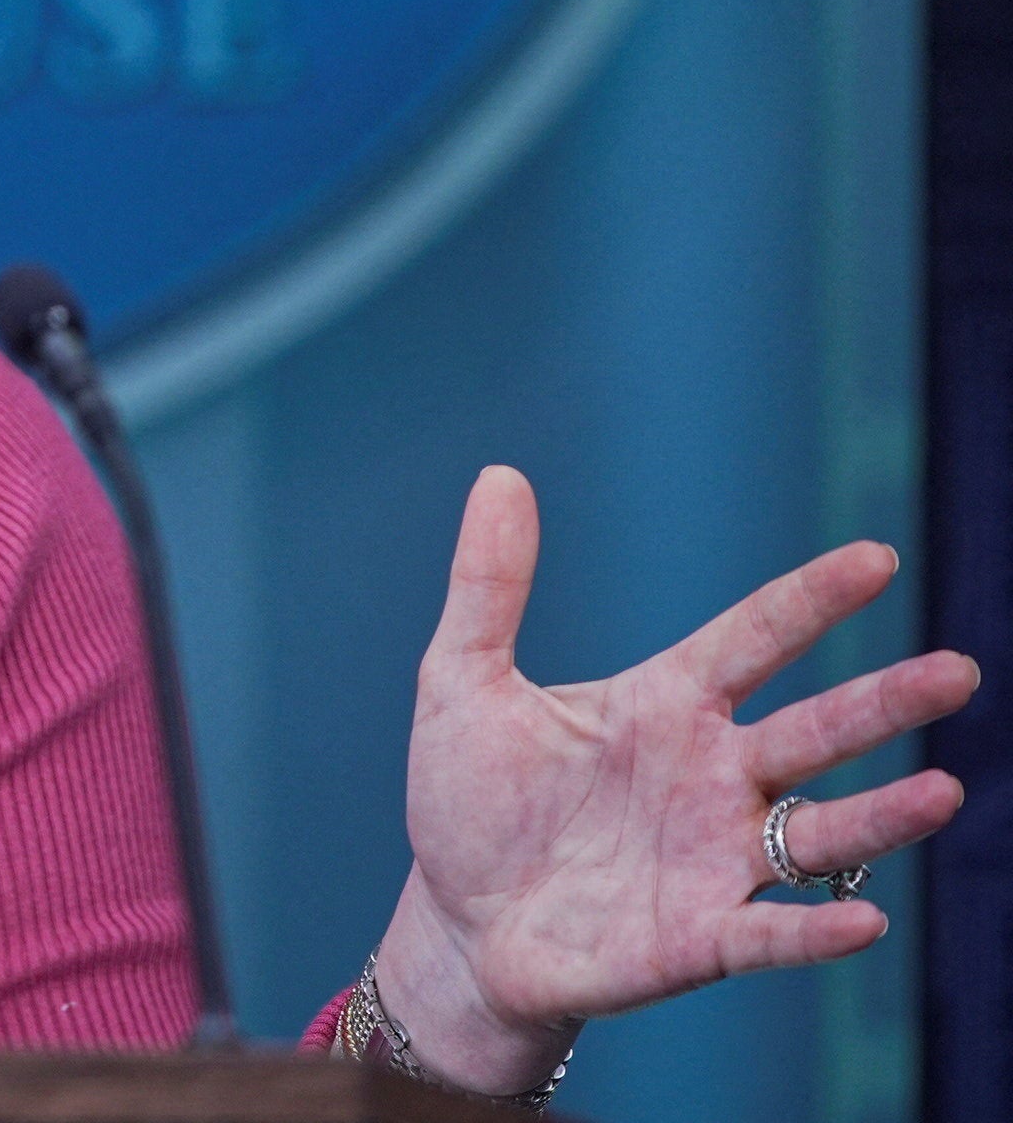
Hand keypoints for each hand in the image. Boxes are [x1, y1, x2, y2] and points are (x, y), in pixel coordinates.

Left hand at [369, 466, 978, 1094]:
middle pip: (813, 731)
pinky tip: (866, 919)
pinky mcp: (698, 939)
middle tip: (958, 670)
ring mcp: (712, 859)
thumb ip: (488, 586)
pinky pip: (772, 933)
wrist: (457, 923)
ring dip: (880, 815)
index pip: (752, 639)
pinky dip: (816, 929)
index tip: (878, 558)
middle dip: (884, 702)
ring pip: (818, 831)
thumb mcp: (461, 682)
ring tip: (943, 791)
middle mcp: (710, 778)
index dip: (810, 601)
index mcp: (663, 705)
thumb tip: (499, 475)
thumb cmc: (469, 799)